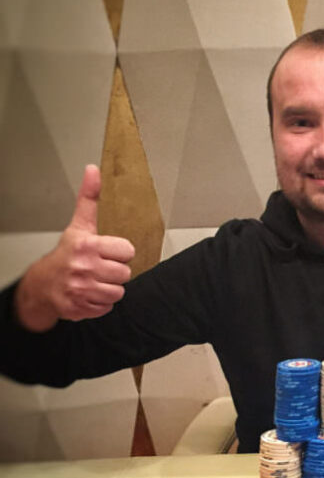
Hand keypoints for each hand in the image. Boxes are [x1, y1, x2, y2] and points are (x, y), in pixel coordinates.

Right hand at [15, 165, 134, 330]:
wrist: (42, 284)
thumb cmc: (67, 254)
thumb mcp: (79, 225)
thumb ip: (90, 198)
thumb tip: (93, 169)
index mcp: (87, 245)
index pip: (128, 251)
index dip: (120, 252)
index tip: (107, 252)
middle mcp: (83, 268)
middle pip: (125, 274)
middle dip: (115, 272)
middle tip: (100, 268)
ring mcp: (80, 289)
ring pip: (118, 292)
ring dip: (109, 288)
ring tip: (95, 281)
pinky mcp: (80, 308)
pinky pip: (107, 307)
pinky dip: (100, 303)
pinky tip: (89, 294)